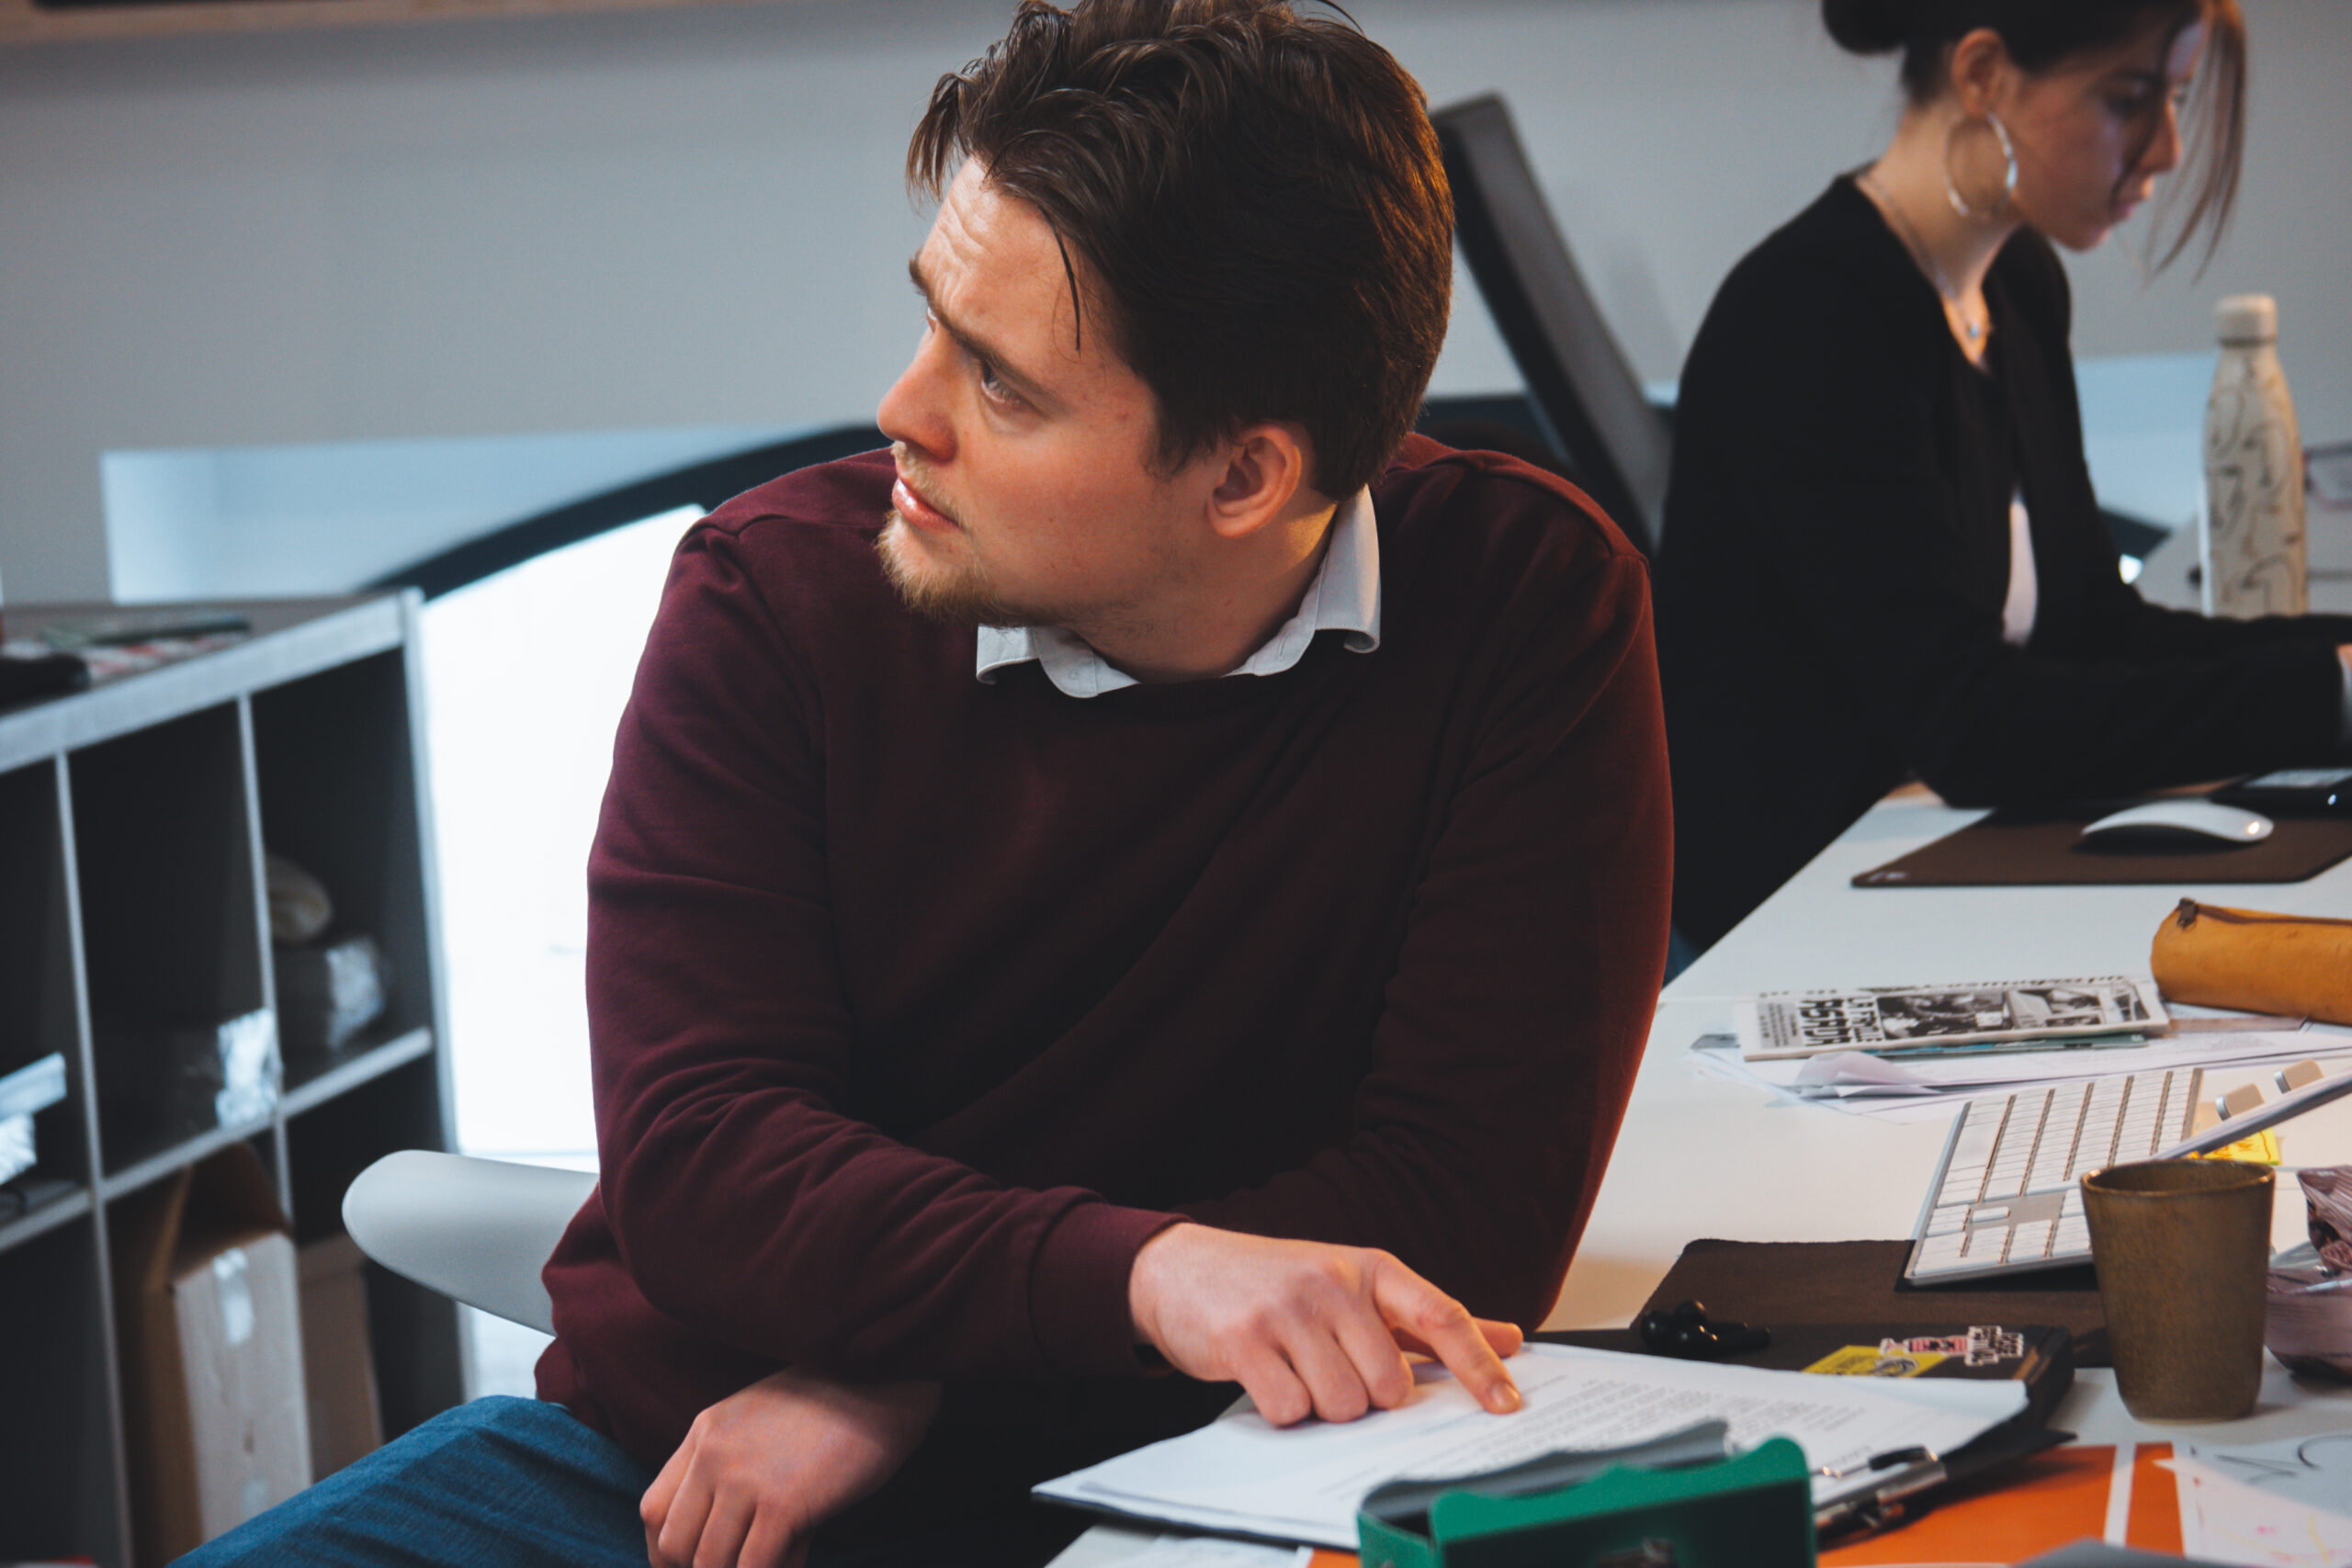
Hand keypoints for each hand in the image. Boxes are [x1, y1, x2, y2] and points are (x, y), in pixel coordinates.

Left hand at [641, 1368, 939, 1567]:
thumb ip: (730, 1463)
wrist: (886, 1378)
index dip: (666, 1552)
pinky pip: (755, 1567)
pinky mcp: (784, 1503)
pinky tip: (798, 1558)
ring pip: (709, 1563)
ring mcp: (746, 1478)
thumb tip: (720, 1533)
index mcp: (705, 1431)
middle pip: (673, 1543)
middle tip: (740, 1565)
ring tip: (777, 1558)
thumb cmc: (835, 1405)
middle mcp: (714, 1454)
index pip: (653, 1509)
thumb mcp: (760, 1420)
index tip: (692, 1565)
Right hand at [1127, 1223, 1523, 1426]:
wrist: (1182, 1268)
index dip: (1479, 1365)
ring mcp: (1287, 1309)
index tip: (1507, 1403)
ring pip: (1341, 1405)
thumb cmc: (1279, 1284)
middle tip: (1331, 1369)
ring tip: (1295, 1370)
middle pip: (1389, 1385)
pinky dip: (1281, 1409)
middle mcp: (1332, 1282)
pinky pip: (1289, 1409)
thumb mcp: (1355, 1287)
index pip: (1441, 1317)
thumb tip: (1507, 1340)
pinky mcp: (1244, 1339)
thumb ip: (1427, 1320)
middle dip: (1365, 1397)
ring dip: (1320, 1406)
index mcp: (1370, 1268)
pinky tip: (1265, 1376)